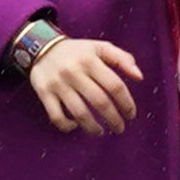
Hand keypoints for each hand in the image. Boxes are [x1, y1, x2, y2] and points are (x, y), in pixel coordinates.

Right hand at [27, 32, 141, 133]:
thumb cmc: (77, 52)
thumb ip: (122, 59)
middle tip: (120, 128)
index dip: (126, 103)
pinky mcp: (44, 93)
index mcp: (90, 60)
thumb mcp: (100, 47)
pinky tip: (75, 126)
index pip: (114, 85)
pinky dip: (67, 125)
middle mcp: (74, 72)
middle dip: (113, 119)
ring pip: (79, 112)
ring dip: (93, 127)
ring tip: (101, 133)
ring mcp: (58, 84)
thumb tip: (139, 77)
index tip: (131, 114)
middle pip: (99, 101)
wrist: (41, 47)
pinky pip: (56, 116)